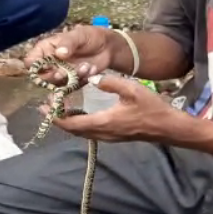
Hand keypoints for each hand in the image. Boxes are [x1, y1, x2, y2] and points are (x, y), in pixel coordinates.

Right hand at [25, 25, 117, 85]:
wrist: (108, 47)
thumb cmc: (89, 36)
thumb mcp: (79, 35)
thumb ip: (68, 43)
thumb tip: (59, 53)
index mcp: (46, 49)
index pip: (31, 61)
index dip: (36, 66)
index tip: (49, 64)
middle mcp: (50, 63)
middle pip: (42, 77)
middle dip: (55, 75)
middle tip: (65, 72)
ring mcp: (60, 74)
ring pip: (56, 84)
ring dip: (71, 78)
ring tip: (85, 67)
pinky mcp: (71, 82)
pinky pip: (71, 88)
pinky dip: (80, 81)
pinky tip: (90, 70)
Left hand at [46, 74, 176, 142]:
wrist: (168, 127)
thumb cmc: (152, 108)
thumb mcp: (132, 90)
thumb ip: (110, 83)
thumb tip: (92, 77)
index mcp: (104, 122)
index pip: (72, 123)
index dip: (56, 117)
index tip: (44, 107)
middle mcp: (103, 133)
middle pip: (73, 130)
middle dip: (58, 119)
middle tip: (46, 107)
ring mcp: (108, 136)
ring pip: (81, 132)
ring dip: (68, 123)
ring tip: (58, 109)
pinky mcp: (113, 135)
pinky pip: (90, 132)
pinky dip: (79, 124)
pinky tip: (78, 114)